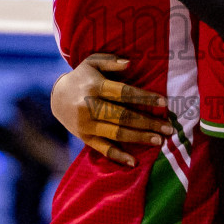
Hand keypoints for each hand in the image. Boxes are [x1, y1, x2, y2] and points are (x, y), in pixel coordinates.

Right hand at [51, 53, 169, 167]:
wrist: (55, 97)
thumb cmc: (81, 77)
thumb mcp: (92, 62)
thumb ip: (110, 61)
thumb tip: (129, 63)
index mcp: (94, 86)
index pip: (124, 93)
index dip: (144, 97)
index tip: (164, 102)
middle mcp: (89, 106)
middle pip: (123, 116)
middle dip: (148, 122)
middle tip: (169, 128)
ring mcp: (86, 124)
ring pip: (116, 133)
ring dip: (139, 138)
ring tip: (159, 141)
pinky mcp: (84, 137)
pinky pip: (102, 148)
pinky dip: (118, 156)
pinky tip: (134, 162)